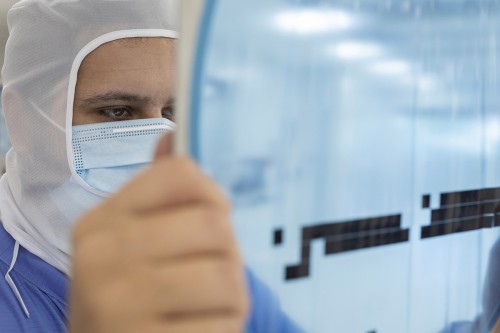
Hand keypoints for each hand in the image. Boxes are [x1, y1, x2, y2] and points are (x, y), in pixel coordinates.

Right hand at [69, 134, 248, 332]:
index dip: (212, 196)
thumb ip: (155, 194)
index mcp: (101, 222)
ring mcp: (119, 303)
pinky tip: (199, 330)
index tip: (210, 218)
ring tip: (207, 305)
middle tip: (211, 273)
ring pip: (226, 274)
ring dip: (231, 295)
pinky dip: (225, 326)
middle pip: (212, 224)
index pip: (181, 175)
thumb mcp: (129, 243)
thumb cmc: (129, 295)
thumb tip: (171, 136)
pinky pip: (225, 320)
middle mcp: (101, 256)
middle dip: (227, 252)